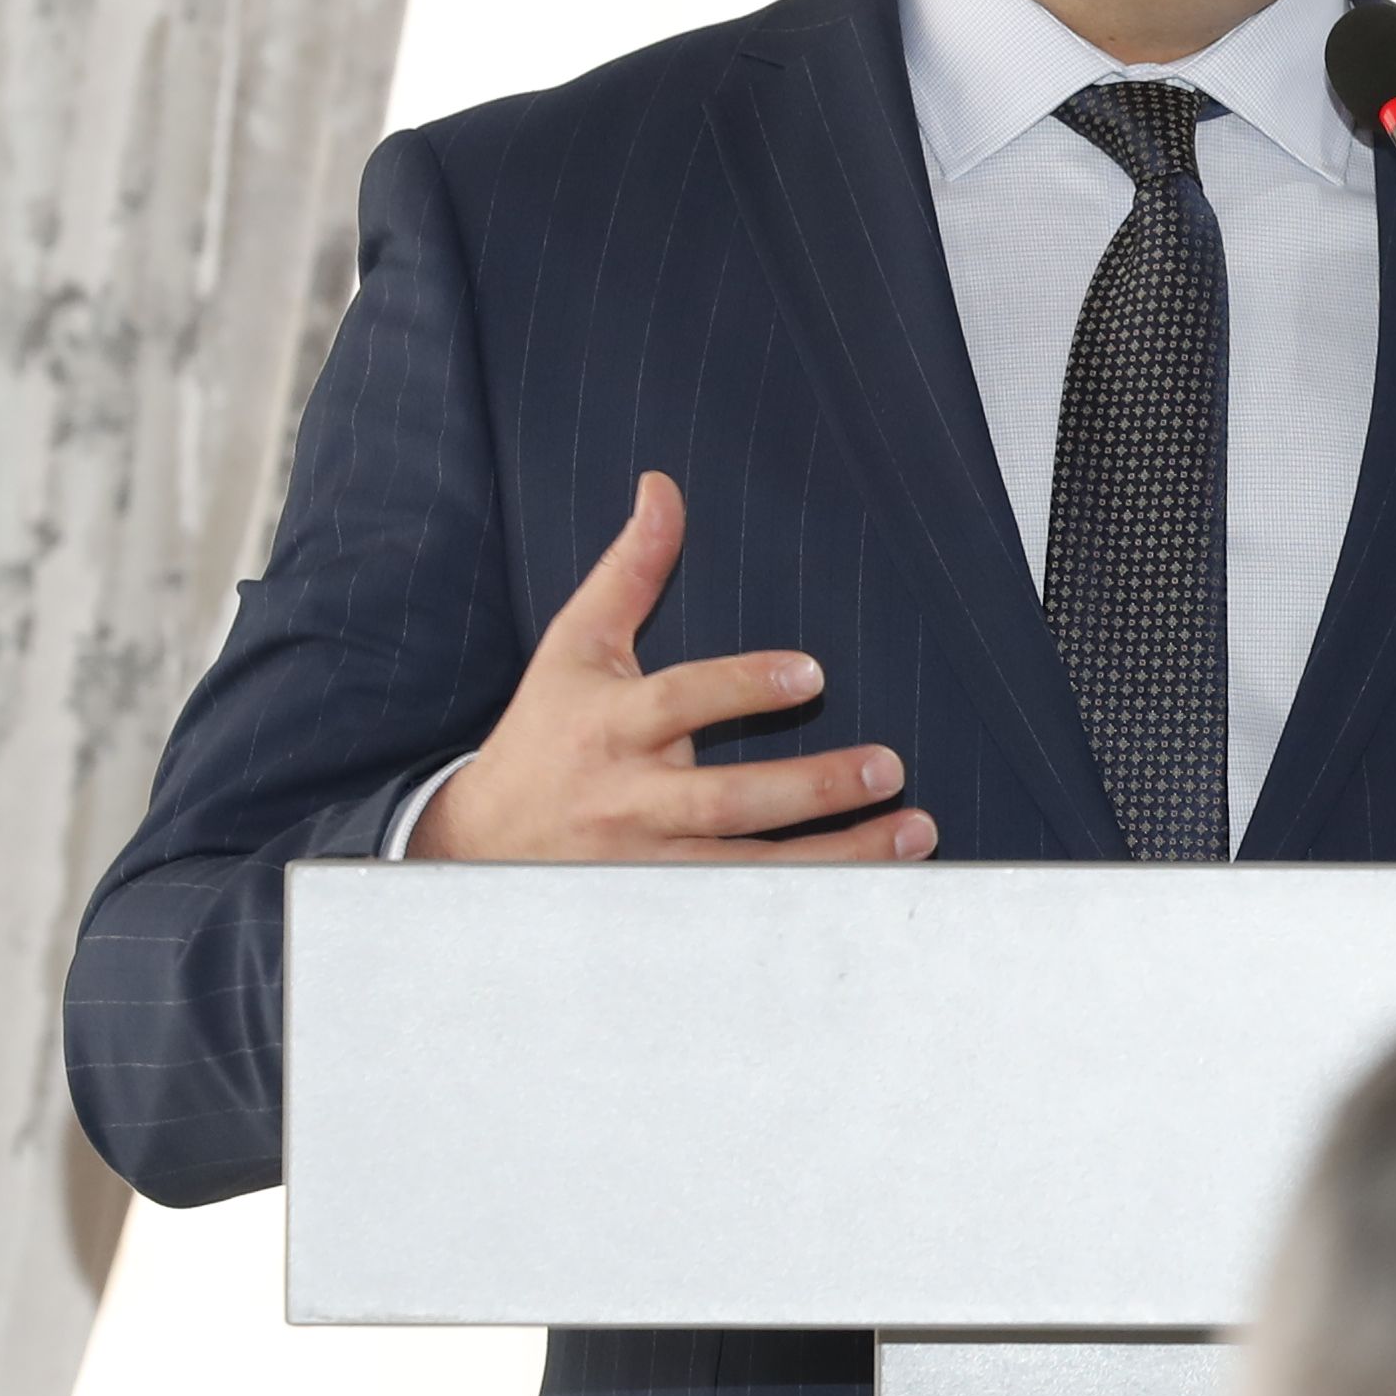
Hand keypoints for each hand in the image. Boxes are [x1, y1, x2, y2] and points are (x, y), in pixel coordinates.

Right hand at [412, 474, 936, 863]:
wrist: (481, 846)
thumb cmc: (545, 733)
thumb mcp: (576, 647)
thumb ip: (630, 570)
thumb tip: (662, 487)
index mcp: (610, 727)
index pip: (679, 703)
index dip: (741, 689)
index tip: (810, 674)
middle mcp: (630, 800)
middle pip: (726, 800)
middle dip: (812, 787)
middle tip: (889, 766)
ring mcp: (649, 864)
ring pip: (752, 869)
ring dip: (840, 855)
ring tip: (913, 830)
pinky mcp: (667, 907)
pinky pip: (749, 909)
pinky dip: (813, 902)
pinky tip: (878, 885)